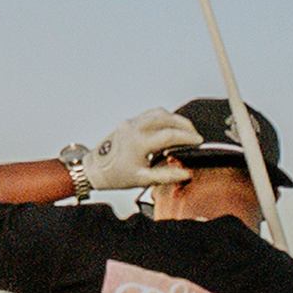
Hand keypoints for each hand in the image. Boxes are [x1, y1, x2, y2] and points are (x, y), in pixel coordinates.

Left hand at [85, 108, 202, 190]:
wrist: (95, 169)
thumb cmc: (116, 175)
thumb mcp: (143, 179)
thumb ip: (166, 175)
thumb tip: (186, 173)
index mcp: (139, 143)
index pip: (170, 135)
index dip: (187, 138)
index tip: (197, 142)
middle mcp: (135, 128)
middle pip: (167, 117)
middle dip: (184, 124)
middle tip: (194, 134)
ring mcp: (131, 123)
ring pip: (159, 113)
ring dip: (174, 119)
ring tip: (184, 129)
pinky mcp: (129, 122)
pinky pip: (150, 114)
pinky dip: (163, 118)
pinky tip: (169, 126)